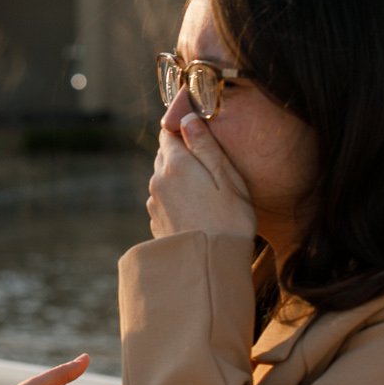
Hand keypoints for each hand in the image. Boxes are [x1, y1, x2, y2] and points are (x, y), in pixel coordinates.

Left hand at [148, 114, 255, 240]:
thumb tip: (187, 118)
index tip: (195, 128)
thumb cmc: (229, 220)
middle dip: (181, 153)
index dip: (181, 127)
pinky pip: (164, 200)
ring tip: (204, 190)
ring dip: (178, 177)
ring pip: (163, 178)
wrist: (210, 266)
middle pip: (164, 155)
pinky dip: (175, 198)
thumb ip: (205, 146)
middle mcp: (158, 181)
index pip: (168, 132)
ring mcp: (154, 204)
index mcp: (175, 165)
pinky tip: (195, 210)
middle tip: (206, 162)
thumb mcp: (226, 177)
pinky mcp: (156, 223)